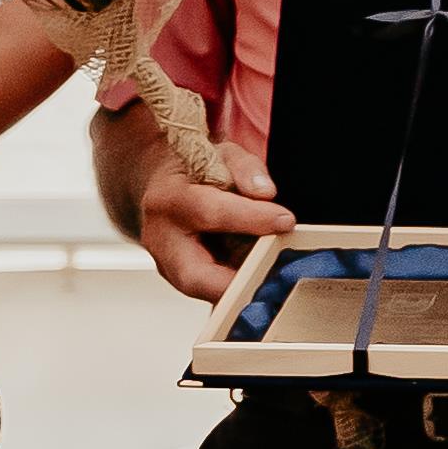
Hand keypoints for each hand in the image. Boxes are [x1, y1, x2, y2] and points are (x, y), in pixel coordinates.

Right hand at [126, 130, 294, 305]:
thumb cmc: (196, 172)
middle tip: (276, 278)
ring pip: (204, 293)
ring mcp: (167, 265)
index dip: (252, 218)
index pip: (210, 213)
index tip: (286, 220)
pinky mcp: (180, 280)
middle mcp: (161, 238)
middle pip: (194, 276)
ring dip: (240, 292)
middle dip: (237, 283)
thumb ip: (245, 169)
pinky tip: (262, 284)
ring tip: (274, 282)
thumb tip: (266, 192)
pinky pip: (210, 293)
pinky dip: (237, 291)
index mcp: (170, 200)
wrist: (165, 186)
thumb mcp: (223, 155)